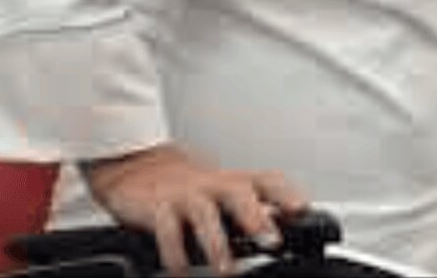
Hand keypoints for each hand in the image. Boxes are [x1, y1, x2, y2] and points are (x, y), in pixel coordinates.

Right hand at [83, 144, 307, 274]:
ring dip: (216, 243)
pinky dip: (175, 253)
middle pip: (237, 190)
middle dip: (254, 216)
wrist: (135, 170)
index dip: (285, 194)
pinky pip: (166, 229)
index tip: (301, 210)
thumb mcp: (221, 195)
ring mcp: (184, 195)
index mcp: (233, 182)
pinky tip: (180, 269)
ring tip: (225, 269)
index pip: (266, 180)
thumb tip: (282, 232)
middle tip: (269, 241)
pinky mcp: (156, 207)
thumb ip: (250, 211)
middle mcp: (211, 185)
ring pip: (202, 212)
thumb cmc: (187, 188)